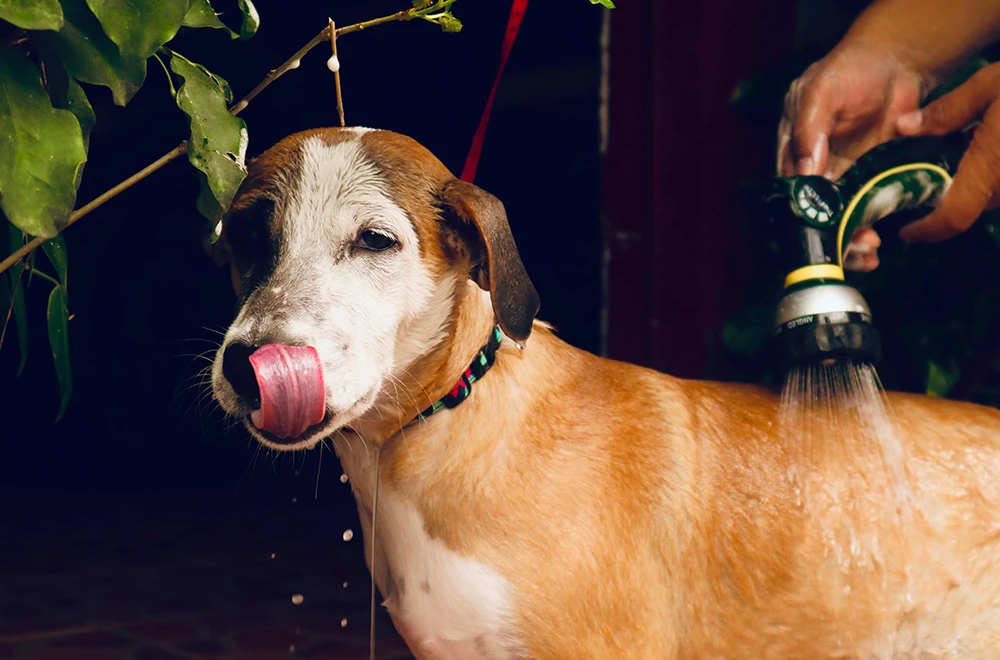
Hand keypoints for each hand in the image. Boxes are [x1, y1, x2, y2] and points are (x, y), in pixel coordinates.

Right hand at [778, 41, 926, 270]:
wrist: (896, 62)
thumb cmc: (851, 68)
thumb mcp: (823, 90)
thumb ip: (810, 126)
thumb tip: (805, 169)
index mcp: (792, 146)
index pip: (789, 186)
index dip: (801, 210)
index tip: (819, 227)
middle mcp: (812, 166)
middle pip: (812, 210)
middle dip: (828, 234)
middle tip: (851, 246)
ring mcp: (841, 175)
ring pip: (837, 217)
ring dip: (849, 239)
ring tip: (868, 250)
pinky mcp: (868, 178)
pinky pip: (864, 210)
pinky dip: (869, 229)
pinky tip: (878, 247)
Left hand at [894, 62, 999, 242]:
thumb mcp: (993, 82)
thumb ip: (948, 111)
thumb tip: (905, 127)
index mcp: (993, 166)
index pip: (954, 216)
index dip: (929, 231)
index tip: (908, 231)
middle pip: (976, 206)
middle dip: (952, 198)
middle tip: (932, 177)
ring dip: (982, 186)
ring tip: (969, 156)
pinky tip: (998, 148)